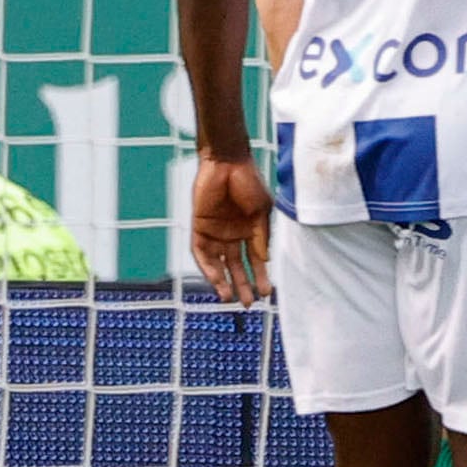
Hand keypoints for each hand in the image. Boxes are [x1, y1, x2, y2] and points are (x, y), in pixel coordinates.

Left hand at [188, 154, 273, 304]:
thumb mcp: (260, 212)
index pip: (254, 261)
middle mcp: (232, 235)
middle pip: (236, 267)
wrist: (228, 162)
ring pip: (219, 264)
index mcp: (250, 231)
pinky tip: (216, 279)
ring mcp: (215, 232)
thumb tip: (264, 262)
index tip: (267, 293)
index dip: (261, 277)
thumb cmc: (248, 182)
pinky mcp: (199, 228)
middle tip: (248, 304)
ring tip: (229, 298)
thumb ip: (260, 237)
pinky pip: (201, 252)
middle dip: (242, 285)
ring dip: (224, 282)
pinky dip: (208, 267)